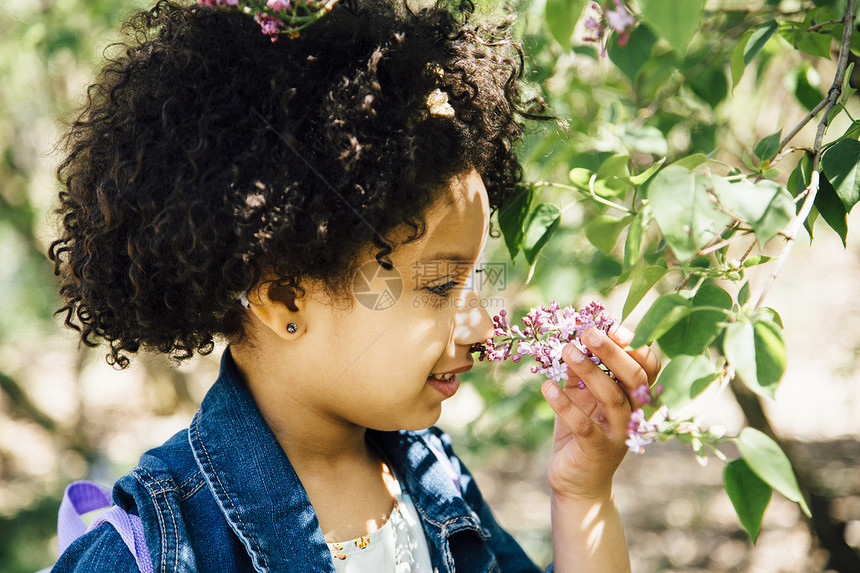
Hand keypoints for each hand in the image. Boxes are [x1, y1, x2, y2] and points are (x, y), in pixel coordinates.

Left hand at [541, 324, 660, 500]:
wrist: (577, 482)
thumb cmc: (580, 431)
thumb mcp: (582, 396)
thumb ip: (581, 371)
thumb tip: (572, 336)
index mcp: (634, 397)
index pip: (647, 366)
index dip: (632, 344)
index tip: (609, 325)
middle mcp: (633, 414)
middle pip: (634, 377)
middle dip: (612, 351)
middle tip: (588, 332)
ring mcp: (618, 434)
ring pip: (613, 398)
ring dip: (590, 371)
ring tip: (566, 350)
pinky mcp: (597, 451)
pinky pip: (583, 425)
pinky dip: (565, 404)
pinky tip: (547, 387)